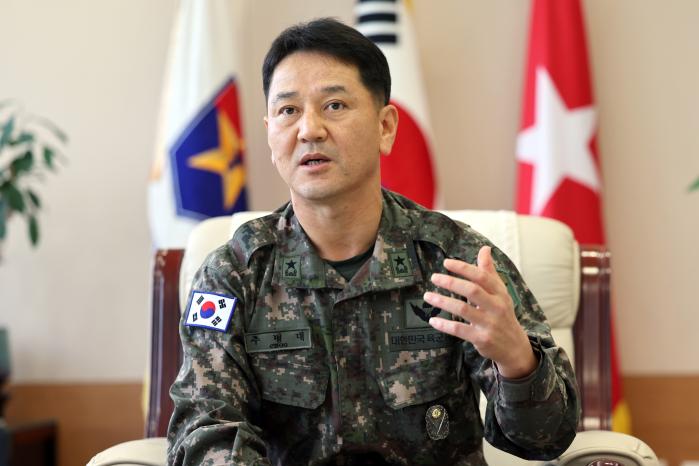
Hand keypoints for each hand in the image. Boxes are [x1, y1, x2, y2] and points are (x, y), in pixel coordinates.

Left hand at [424, 246, 536, 378]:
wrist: (515, 347)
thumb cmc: (503, 314)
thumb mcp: (500, 293)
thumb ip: (489, 272)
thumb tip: (485, 249)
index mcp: (500, 293)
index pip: (482, 276)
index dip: (464, 268)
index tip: (446, 263)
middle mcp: (496, 307)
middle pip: (472, 290)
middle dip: (451, 282)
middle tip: (434, 277)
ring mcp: (489, 323)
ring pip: (463, 309)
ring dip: (442, 301)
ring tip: (427, 296)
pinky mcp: (481, 339)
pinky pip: (459, 329)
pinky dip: (444, 325)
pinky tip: (433, 320)